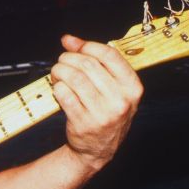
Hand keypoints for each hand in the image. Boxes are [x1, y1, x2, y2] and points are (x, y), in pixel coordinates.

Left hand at [50, 34, 143, 172]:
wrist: (97, 149)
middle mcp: (120, 100)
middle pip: (88, 64)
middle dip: (69, 58)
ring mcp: (102, 113)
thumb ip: (94, 61)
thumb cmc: (105, 111)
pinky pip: (64, 94)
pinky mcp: (83, 122)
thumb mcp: (112, 88)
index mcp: (132, 88)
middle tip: (62, 62)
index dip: (87, 46)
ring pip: (74, 77)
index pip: (109, 55)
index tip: (75, 46)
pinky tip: (58, 88)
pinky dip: (56, 87)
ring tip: (57, 73)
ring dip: (59, 71)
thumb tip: (69, 39)